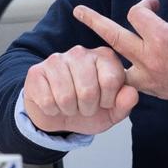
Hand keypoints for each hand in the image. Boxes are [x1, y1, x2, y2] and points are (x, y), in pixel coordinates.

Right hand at [23, 44, 138, 134]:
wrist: (57, 115)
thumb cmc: (88, 109)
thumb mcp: (112, 112)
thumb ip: (125, 103)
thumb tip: (131, 93)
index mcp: (104, 57)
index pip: (111, 80)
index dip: (108, 100)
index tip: (104, 101)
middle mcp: (81, 52)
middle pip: (87, 91)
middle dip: (87, 108)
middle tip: (84, 107)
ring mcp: (57, 59)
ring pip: (66, 97)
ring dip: (69, 110)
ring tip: (70, 105)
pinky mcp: (36, 71)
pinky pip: (47, 100)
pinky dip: (52, 110)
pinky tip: (54, 103)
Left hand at [73, 0, 167, 107]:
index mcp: (164, 38)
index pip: (137, 13)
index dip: (145, 3)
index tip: (155, 3)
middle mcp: (152, 59)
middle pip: (113, 36)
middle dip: (93, 20)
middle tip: (77, 10)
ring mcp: (152, 78)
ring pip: (117, 64)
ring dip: (103, 53)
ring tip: (85, 48)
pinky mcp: (156, 91)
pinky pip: (129, 82)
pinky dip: (120, 73)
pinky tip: (111, 68)